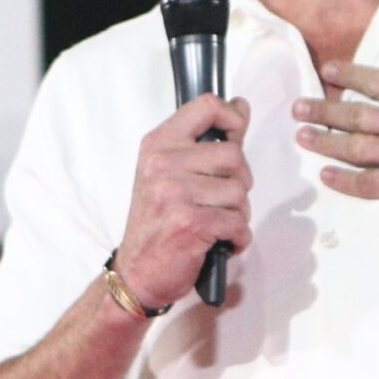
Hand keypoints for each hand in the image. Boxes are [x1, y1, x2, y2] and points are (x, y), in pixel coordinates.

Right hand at [117, 94, 253, 311]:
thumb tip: (240, 107)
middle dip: (240, 181)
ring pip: (239, 192)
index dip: (233, 118)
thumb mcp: (168, 173)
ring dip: (238, 213)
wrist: (137, 272)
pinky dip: (238, 237)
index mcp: (158, 145)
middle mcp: (162, 164)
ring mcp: (174, 194)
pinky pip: (238, 222)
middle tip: (222, 200)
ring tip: (217, 223)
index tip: (236, 133)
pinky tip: (221, 242)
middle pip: (233, 154)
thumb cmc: (158, 222)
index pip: (206, 106)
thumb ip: (202, 142)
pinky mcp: (190, 223)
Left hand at [293, 33, 378, 218]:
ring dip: (326, 142)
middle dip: (325, 111)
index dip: (351, 76)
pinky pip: (369, 184)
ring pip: (356, 148)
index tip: (329, 72)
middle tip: (299, 109)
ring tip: (302, 138)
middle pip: (357, 115)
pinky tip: (327, 177)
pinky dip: (345, 181)